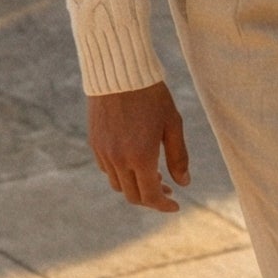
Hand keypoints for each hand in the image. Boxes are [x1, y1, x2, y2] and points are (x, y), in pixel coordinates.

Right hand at [88, 80, 189, 211]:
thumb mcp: (172, 124)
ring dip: (135, 186)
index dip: (163, 206)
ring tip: (152, 174)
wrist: (118, 71)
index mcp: (141, 157)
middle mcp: (119, 160)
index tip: (175, 205)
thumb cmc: (152, 95)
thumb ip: (178, 157)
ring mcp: (103, 153)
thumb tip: (184, 183)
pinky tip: (133, 161)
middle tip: (166, 189)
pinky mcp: (94, 143)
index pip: (151, 196)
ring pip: (118, 184)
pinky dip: (121, 173)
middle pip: (133, 196)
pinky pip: (107, 169)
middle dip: (151, 199)